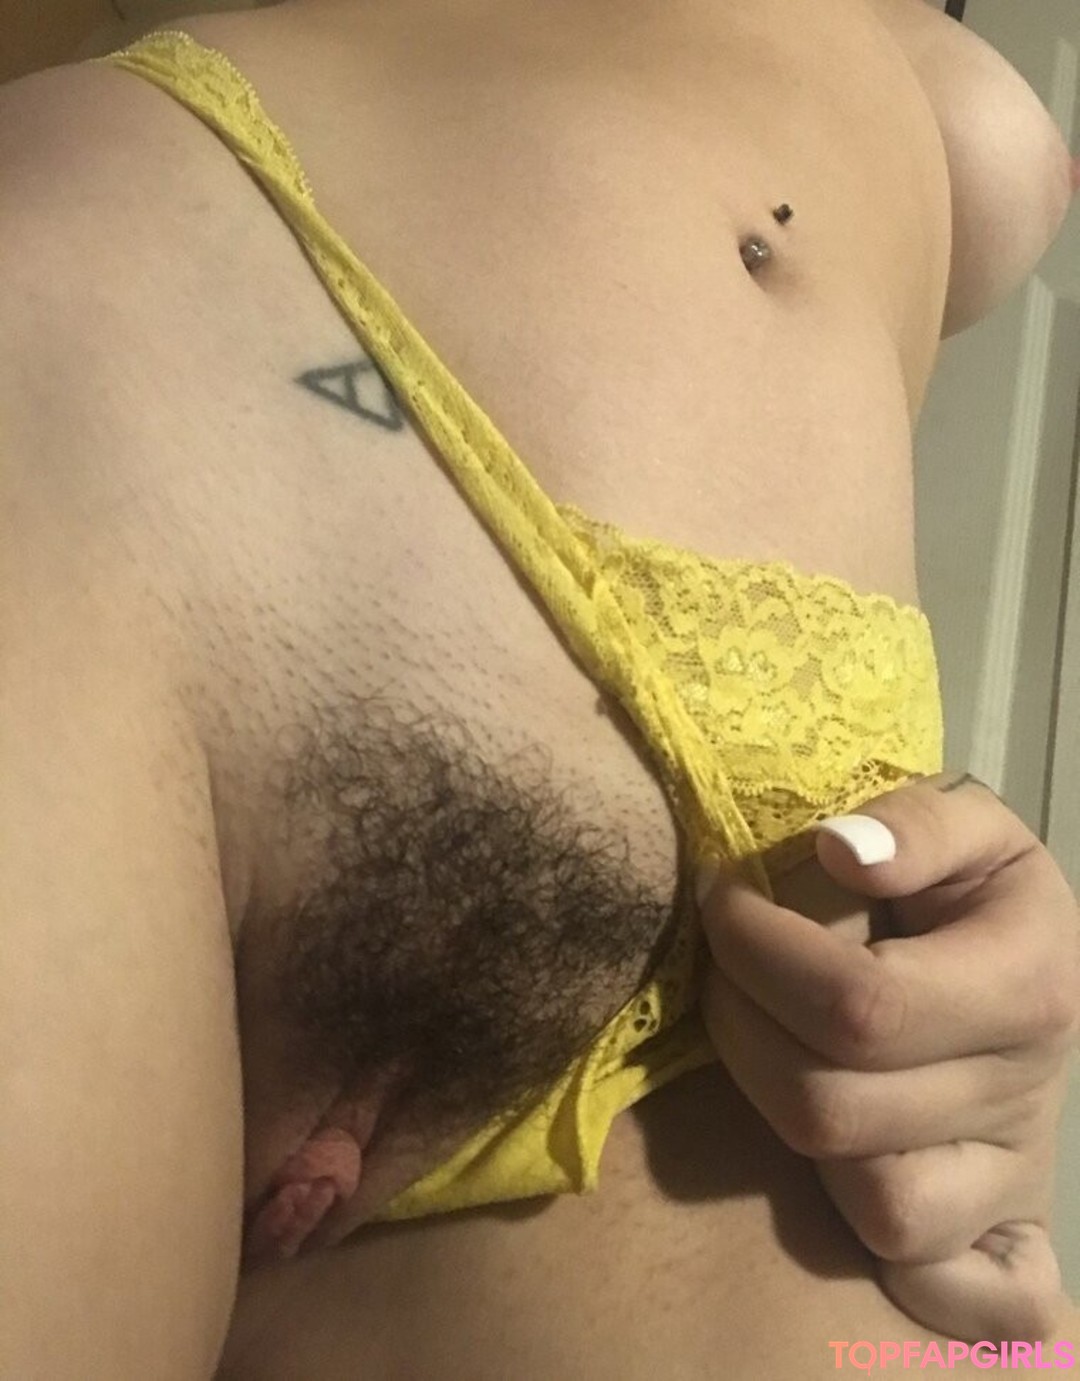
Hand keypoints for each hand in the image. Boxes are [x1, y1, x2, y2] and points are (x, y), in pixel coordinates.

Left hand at [696, 771, 1079, 1342]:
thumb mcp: (967, 825)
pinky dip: (903, 1270)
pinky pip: (958, 1296)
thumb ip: (915, 824)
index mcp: (1027, 988)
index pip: (859, 1006)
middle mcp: (1026, 1095)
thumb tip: (839, 853)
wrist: (1030, 966)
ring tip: (767, 1041)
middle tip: (719, 964)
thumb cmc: (969, 891)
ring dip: (786, 1121)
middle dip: (739, 1025)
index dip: (758, 953)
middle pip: (833, 1110)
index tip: (721, 898)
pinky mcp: (1005, 1237)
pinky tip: (850, 1179)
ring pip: (876, 1208)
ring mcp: (1015, 1180)